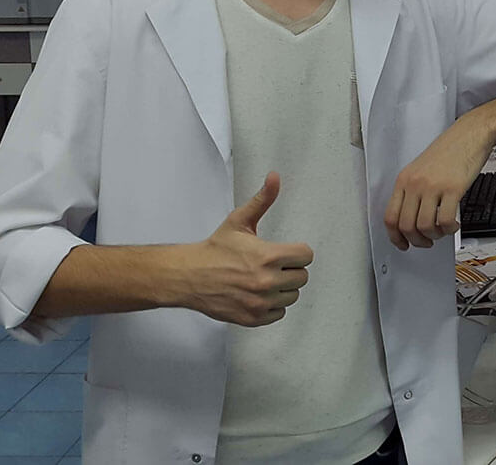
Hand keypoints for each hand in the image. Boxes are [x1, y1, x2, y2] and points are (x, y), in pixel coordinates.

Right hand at [180, 173, 313, 325]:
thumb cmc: (215, 249)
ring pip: (292, 296)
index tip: (285, 252)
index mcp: (268, 256)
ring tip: (264, 279)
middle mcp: (267, 281)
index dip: (297, 252)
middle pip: (301, 277)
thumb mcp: (239, 220)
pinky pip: (279, 313)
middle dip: (290, 269)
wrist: (189, 276)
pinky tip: (259, 294)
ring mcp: (260, 302)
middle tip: (272, 265)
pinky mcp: (253, 318)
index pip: (306, 256)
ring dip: (283, 288)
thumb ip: (262, 199)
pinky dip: (272, 306)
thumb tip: (274, 177)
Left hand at [384, 119, 494, 250]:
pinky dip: (449, 230)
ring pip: (424, 226)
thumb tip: (411, 217)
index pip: (390, 217)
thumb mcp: (421, 168)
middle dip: (417, 240)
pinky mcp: (452, 188)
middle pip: (406, 226)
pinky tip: (454, 225)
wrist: (470, 134)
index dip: (396, 237)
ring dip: (434, 236)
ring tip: (442, 231)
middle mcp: (415, 183)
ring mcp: (433, 186)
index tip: (403, 244)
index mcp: (404, 180)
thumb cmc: (450, 149)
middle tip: (427, 241)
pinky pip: (445, 221)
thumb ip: (413, 191)